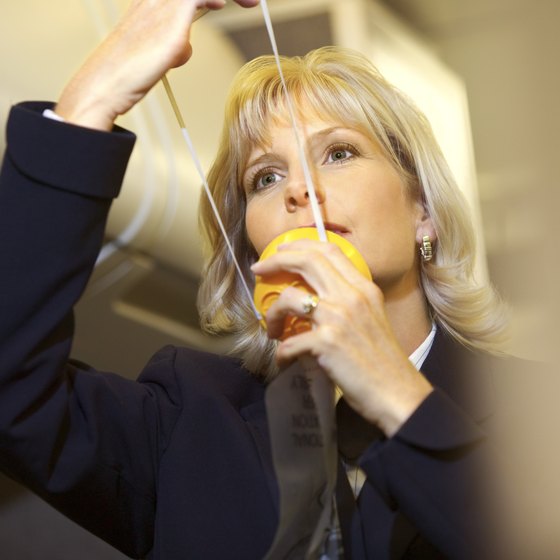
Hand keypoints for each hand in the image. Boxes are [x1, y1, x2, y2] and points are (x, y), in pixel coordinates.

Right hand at [55, 0, 259, 130]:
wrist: (105, 85)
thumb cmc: (127, 76)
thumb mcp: (157, 56)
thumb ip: (175, 46)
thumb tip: (187, 47)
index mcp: (154, 2)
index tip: (242, 1)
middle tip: (252, 1)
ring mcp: (161, 6)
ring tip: (252, 2)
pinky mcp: (169, 22)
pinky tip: (222, 4)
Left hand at [251, 238, 432, 436]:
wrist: (397, 393)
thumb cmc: (383, 361)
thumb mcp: (372, 318)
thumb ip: (349, 302)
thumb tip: (315, 298)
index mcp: (364, 289)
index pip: (330, 251)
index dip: (300, 245)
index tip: (281, 250)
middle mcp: (351, 297)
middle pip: (307, 261)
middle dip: (277, 260)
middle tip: (259, 269)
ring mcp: (338, 318)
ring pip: (289, 298)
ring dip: (272, 314)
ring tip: (272, 331)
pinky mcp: (326, 343)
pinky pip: (288, 343)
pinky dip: (281, 354)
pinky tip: (285, 362)